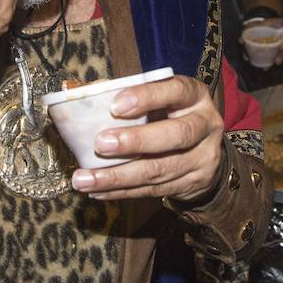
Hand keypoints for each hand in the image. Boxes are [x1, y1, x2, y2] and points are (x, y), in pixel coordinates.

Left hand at [69, 75, 222, 201]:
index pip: (175, 90)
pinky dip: (122, 191)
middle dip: (136, 141)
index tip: (115, 105)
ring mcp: (202, 158)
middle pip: (176, 135)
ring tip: (85, 179)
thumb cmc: (171, 115)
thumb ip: (132, 97)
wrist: (206, 153)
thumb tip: (76, 94)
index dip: (147, 97)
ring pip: (160, 170)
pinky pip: (153, 190)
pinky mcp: (192, 184)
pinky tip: (98, 191)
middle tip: (101, 144)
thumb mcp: (163, 99)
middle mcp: (204, 126)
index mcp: (195, 96)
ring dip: (118, 176)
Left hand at [241, 16, 282, 65]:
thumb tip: (240, 40)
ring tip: (277, 61)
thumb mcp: (254, 25)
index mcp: (281, 24)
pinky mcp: (279, 51)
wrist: (259, 29)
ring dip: (282, 55)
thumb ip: (248, 30)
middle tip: (282, 48)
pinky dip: (276, 60)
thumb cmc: (260, 26)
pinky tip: (271, 64)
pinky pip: (280, 56)